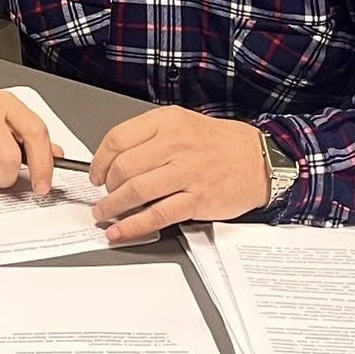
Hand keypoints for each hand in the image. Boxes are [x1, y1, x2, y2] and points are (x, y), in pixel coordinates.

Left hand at [87, 106, 267, 241]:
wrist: (259, 160)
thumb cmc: (219, 144)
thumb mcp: (181, 124)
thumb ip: (149, 138)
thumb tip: (115, 161)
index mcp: (167, 122)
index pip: (117, 139)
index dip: (99, 161)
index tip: (95, 173)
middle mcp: (175, 145)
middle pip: (123, 167)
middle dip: (106, 186)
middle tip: (104, 195)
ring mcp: (187, 173)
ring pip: (136, 191)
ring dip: (112, 207)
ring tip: (104, 214)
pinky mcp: (197, 200)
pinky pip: (157, 215)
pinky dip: (133, 226)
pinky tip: (120, 230)